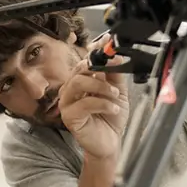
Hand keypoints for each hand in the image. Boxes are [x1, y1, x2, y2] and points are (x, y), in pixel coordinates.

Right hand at [59, 34, 129, 159]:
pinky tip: (112, 109)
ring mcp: (68, 102)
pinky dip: (102, 104)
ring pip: (78, 82)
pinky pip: (84, 103)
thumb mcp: (118, 93)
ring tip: (114, 95)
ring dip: (101, 87)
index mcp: (82, 81)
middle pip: (79, 69)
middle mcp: (71, 89)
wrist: (111, 143)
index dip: (96, 51)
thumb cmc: (110, 119)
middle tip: (114, 76)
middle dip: (99, 69)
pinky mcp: (69, 116)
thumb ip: (115, 75)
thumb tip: (115, 57)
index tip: (108, 44)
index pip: (85, 60)